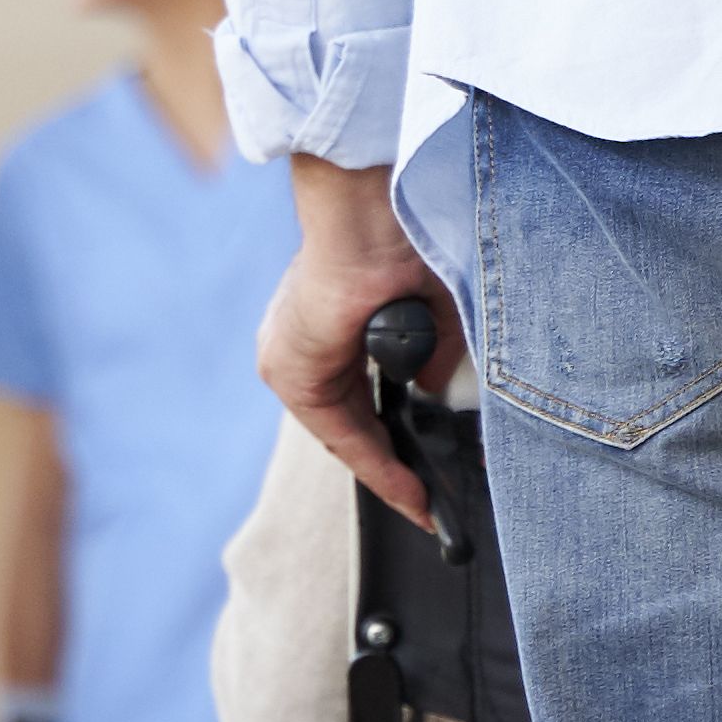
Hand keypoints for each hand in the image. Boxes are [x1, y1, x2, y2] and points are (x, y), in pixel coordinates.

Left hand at [254, 158, 455, 531]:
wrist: (370, 218)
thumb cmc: (402, 242)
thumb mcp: (430, 310)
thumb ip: (430, 354)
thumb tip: (432, 386)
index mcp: (328, 321)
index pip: (356, 394)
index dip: (390, 438)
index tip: (420, 474)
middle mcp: (301, 343)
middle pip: (348, 419)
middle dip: (391, 462)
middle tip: (424, 500)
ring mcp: (289, 358)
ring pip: (343, 432)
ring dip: (387, 469)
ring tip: (421, 503)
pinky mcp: (292, 373)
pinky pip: (337, 433)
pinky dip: (375, 461)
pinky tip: (405, 486)